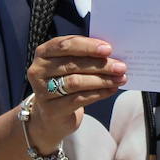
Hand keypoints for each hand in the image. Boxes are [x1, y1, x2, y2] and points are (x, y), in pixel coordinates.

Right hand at [24, 36, 126, 152]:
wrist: (51, 114)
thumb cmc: (65, 81)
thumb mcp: (69, 65)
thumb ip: (84, 56)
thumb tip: (110, 53)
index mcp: (44, 52)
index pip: (65, 45)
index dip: (87, 46)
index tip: (108, 49)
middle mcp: (38, 70)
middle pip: (72, 64)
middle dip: (100, 65)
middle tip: (121, 67)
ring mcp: (42, 91)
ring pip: (76, 82)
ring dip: (102, 80)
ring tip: (120, 79)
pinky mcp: (51, 109)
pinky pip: (78, 99)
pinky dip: (98, 93)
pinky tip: (111, 90)